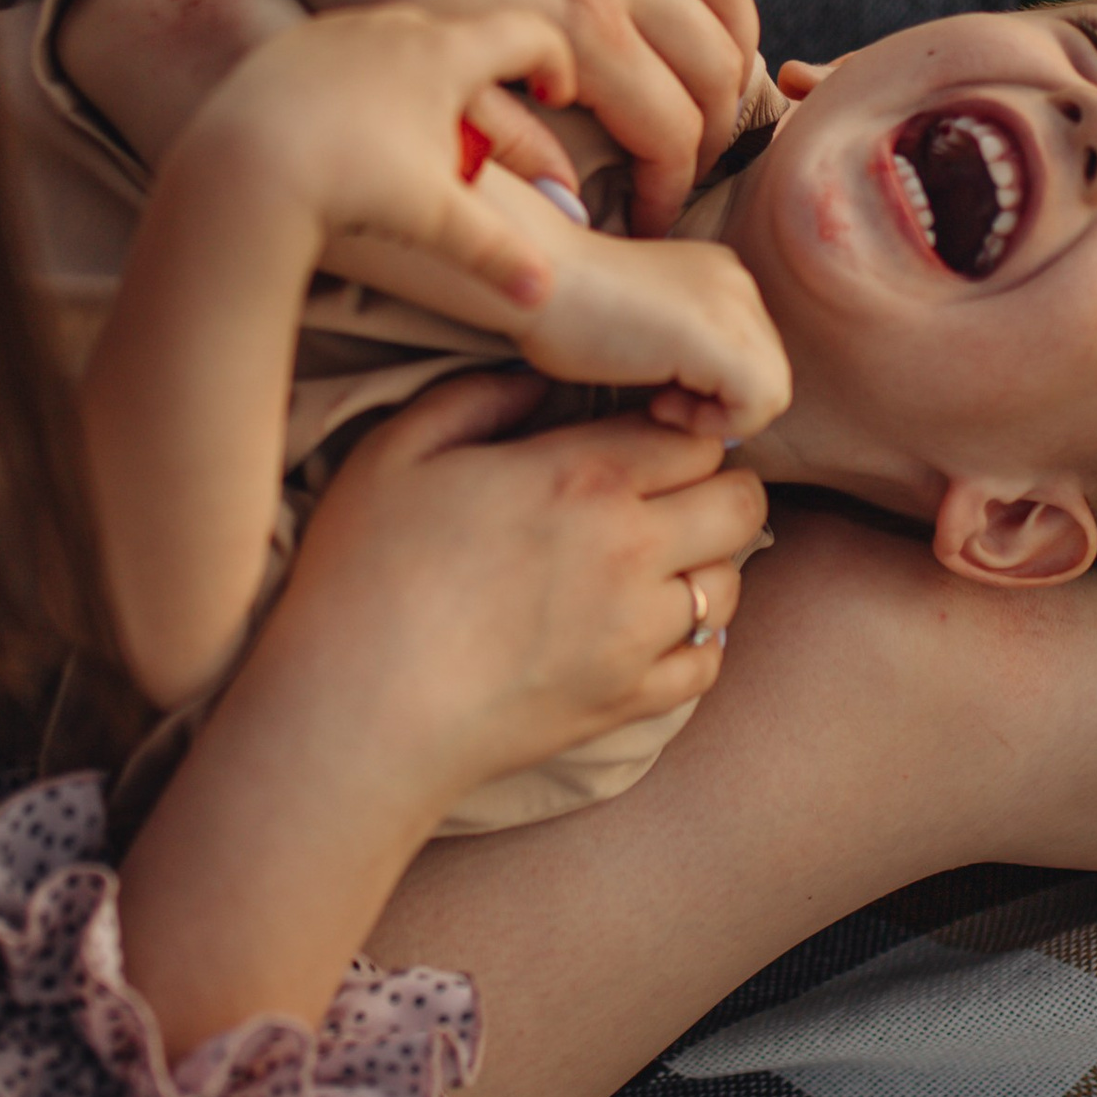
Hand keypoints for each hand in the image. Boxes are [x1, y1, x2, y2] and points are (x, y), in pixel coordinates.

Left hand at [181, 2, 582, 311]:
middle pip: (463, 39)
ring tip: (422, 125)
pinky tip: (354, 122)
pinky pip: (345, 50)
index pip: (526, 36)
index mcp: (444, 53)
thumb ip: (496, 254)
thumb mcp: (433, 220)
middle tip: (494, 125)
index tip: (556, 95)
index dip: (554, 63)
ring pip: (402, 40)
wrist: (239, 163)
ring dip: (424, 75)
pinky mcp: (292, 45)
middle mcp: (395, 25)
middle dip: (486, 80)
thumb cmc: (347, 184)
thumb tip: (544, 296)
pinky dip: (365, 79)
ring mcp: (339, 28)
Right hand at [268, 366, 771, 813]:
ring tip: (655, 562)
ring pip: (730, 584)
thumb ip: (474, 397)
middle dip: (717, 488)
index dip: (681, 433)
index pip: (696, 439)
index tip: (648, 441)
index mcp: (581, 476)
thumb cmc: (360, 575)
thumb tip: (536, 381)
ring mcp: (636, 634)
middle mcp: (631, 552)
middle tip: (666, 495)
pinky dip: (693, 641)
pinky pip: (707, 663)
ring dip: (705, 564)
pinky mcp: (627, 701)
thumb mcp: (394, 452)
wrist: (355, 715)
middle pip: (741, 504)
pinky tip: (647, 629)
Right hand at [521, 225, 792, 441]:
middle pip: (767, 374)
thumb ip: (681, 351)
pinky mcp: (721, 338)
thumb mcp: (643, 327)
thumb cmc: (561, 311)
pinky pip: (759, 405)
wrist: (527, 282)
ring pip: (770, 392)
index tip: (658, 391)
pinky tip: (660, 405)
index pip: (751, 355)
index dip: (713, 390)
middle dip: (719, 404)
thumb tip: (708, 402)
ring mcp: (734, 305)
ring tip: (658, 405)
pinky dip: (715, 423)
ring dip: (716, 417)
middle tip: (657, 402)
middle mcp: (736, 282)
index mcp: (717, 275)